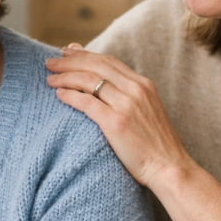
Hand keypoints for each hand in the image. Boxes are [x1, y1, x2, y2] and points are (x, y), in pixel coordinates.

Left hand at [46, 45, 192, 188]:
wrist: (170, 168)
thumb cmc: (156, 146)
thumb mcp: (148, 112)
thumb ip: (131, 97)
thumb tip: (109, 89)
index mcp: (144, 85)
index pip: (109, 61)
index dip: (85, 54)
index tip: (68, 51)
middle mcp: (135, 90)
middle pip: (96, 65)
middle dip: (70, 61)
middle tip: (50, 61)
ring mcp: (126, 105)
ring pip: (88, 80)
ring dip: (65, 77)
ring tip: (50, 78)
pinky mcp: (116, 123)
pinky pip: (87, 102)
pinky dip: (70, 96)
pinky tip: (59, 95)